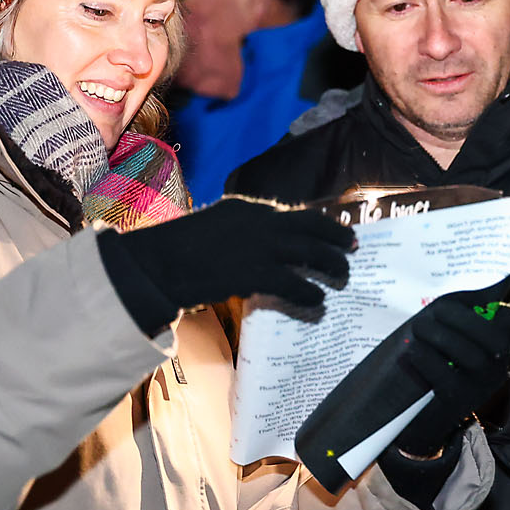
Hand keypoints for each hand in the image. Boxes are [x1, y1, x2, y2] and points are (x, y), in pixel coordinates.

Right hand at [105, 197, 353, 321]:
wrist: (156, 263)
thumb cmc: (178, 250)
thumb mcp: (213, 227)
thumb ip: (240, 232)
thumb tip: (262, 251)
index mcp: (247, 207)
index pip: (292, 213)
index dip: (317, 223)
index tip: (333, 229)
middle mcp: (259, 220)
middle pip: (310, 225)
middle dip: (336, 235)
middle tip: (352, 245)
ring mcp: (258, 245)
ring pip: (310, 252)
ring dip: (331, 263)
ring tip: (344, 275)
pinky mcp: (254, 271)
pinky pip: (294, 283)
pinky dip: (310, 292)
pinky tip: (318, 302)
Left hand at [394, 295, 509, 456]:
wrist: (427, 417)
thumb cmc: (440, 366)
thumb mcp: (456, 343)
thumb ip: (459, 319)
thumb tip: (458, 294)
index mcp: (497, 348)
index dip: (501, 309)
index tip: (479, 303)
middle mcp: (496, 369)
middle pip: (493, 340)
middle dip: (462, 319)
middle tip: (435, 310)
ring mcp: (479, 388)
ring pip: (472, 358)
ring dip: (441, 336)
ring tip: (419, 327)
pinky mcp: (457, 402)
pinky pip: (446, 377)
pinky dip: (426, 358)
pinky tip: (413, 350)